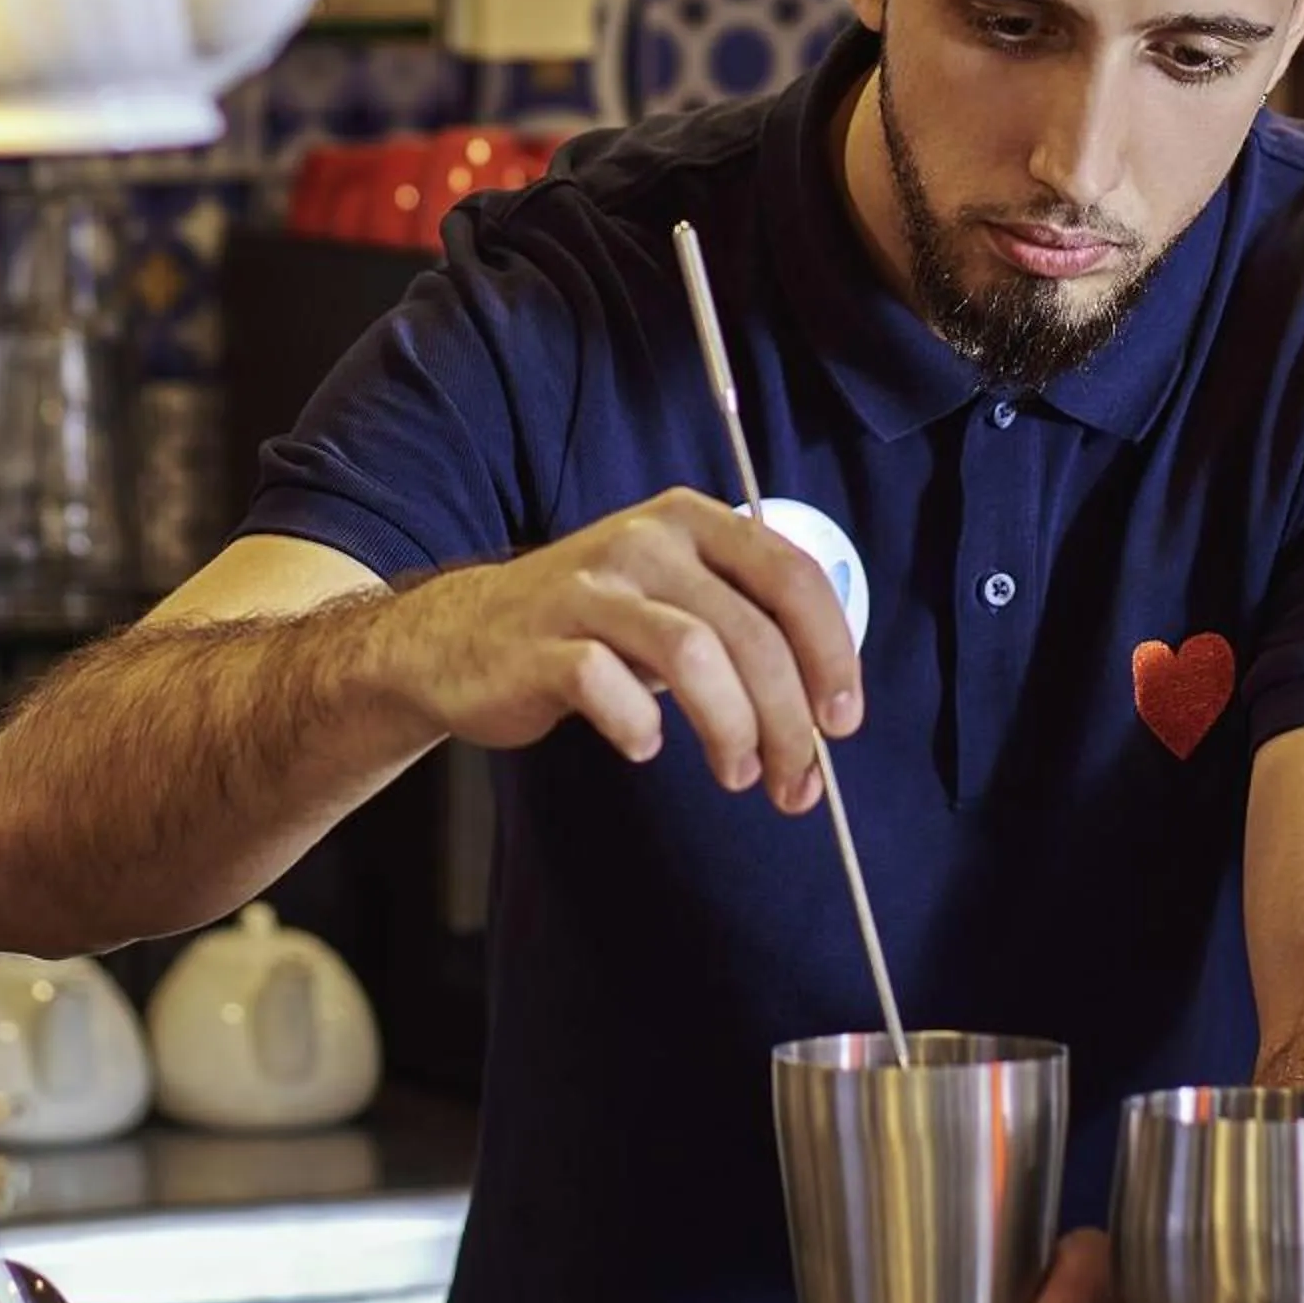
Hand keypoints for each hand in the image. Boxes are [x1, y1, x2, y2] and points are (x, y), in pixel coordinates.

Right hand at [386, 488, 862, 812]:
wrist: (461, 636)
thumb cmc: (592, 629)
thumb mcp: (676, 602)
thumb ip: (746, 635)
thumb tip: (821, 719)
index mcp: (692, 522)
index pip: (791, 575)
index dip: (832, 652)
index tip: (842, 721)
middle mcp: (645, 541)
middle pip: (750, 629)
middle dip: (787, 717)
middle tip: (797, 780)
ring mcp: (589, 588)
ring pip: (692, 654)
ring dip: (733, 729)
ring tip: (737, 774)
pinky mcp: (541, 641)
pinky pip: (606, 684)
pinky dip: (639, 726)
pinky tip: (644, 747)